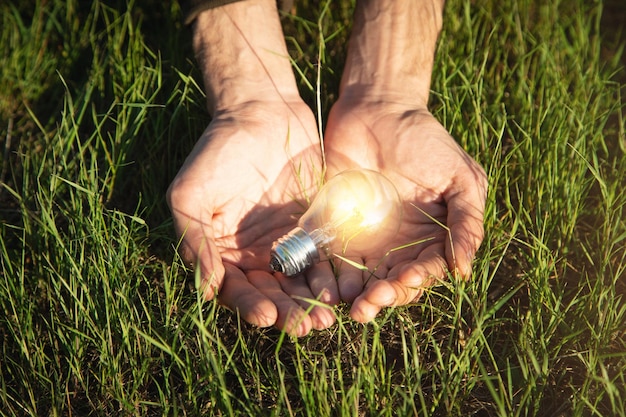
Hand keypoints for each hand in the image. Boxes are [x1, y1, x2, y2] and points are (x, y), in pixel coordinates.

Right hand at [167, 100, 337, 335]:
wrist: (261, 111)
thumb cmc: (217, 151)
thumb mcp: (191, 194)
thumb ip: (196, 242)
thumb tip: (207, 291)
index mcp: (222, 251)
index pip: (235, 288)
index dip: (250, 305)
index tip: (266, 317)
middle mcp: (253, 253)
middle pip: (271, 292)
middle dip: (287, 312)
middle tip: (305, 327)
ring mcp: (285, 242)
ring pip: (299, 282)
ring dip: (310, 302)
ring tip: (325, 318)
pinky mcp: (313, 227)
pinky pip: (322, 257)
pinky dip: (329, 275)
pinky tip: (340, 290)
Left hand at [324, 96, 487, 321]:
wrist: (378, 108)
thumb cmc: (425, 140)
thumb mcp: (460, 177)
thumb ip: (467, 220)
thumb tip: (463, 270)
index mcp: (430, 236)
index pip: (426, 271)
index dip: (417, 281)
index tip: (406, 280)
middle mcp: (398, 244)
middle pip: (392, 283)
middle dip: (383, 298)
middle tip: (368, 306)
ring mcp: (365, 238)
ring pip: (362, 279)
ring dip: (357, 298)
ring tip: (351, 308)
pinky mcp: (335, 227)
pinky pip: (331, 257)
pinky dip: (329, 275)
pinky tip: (326, 286)